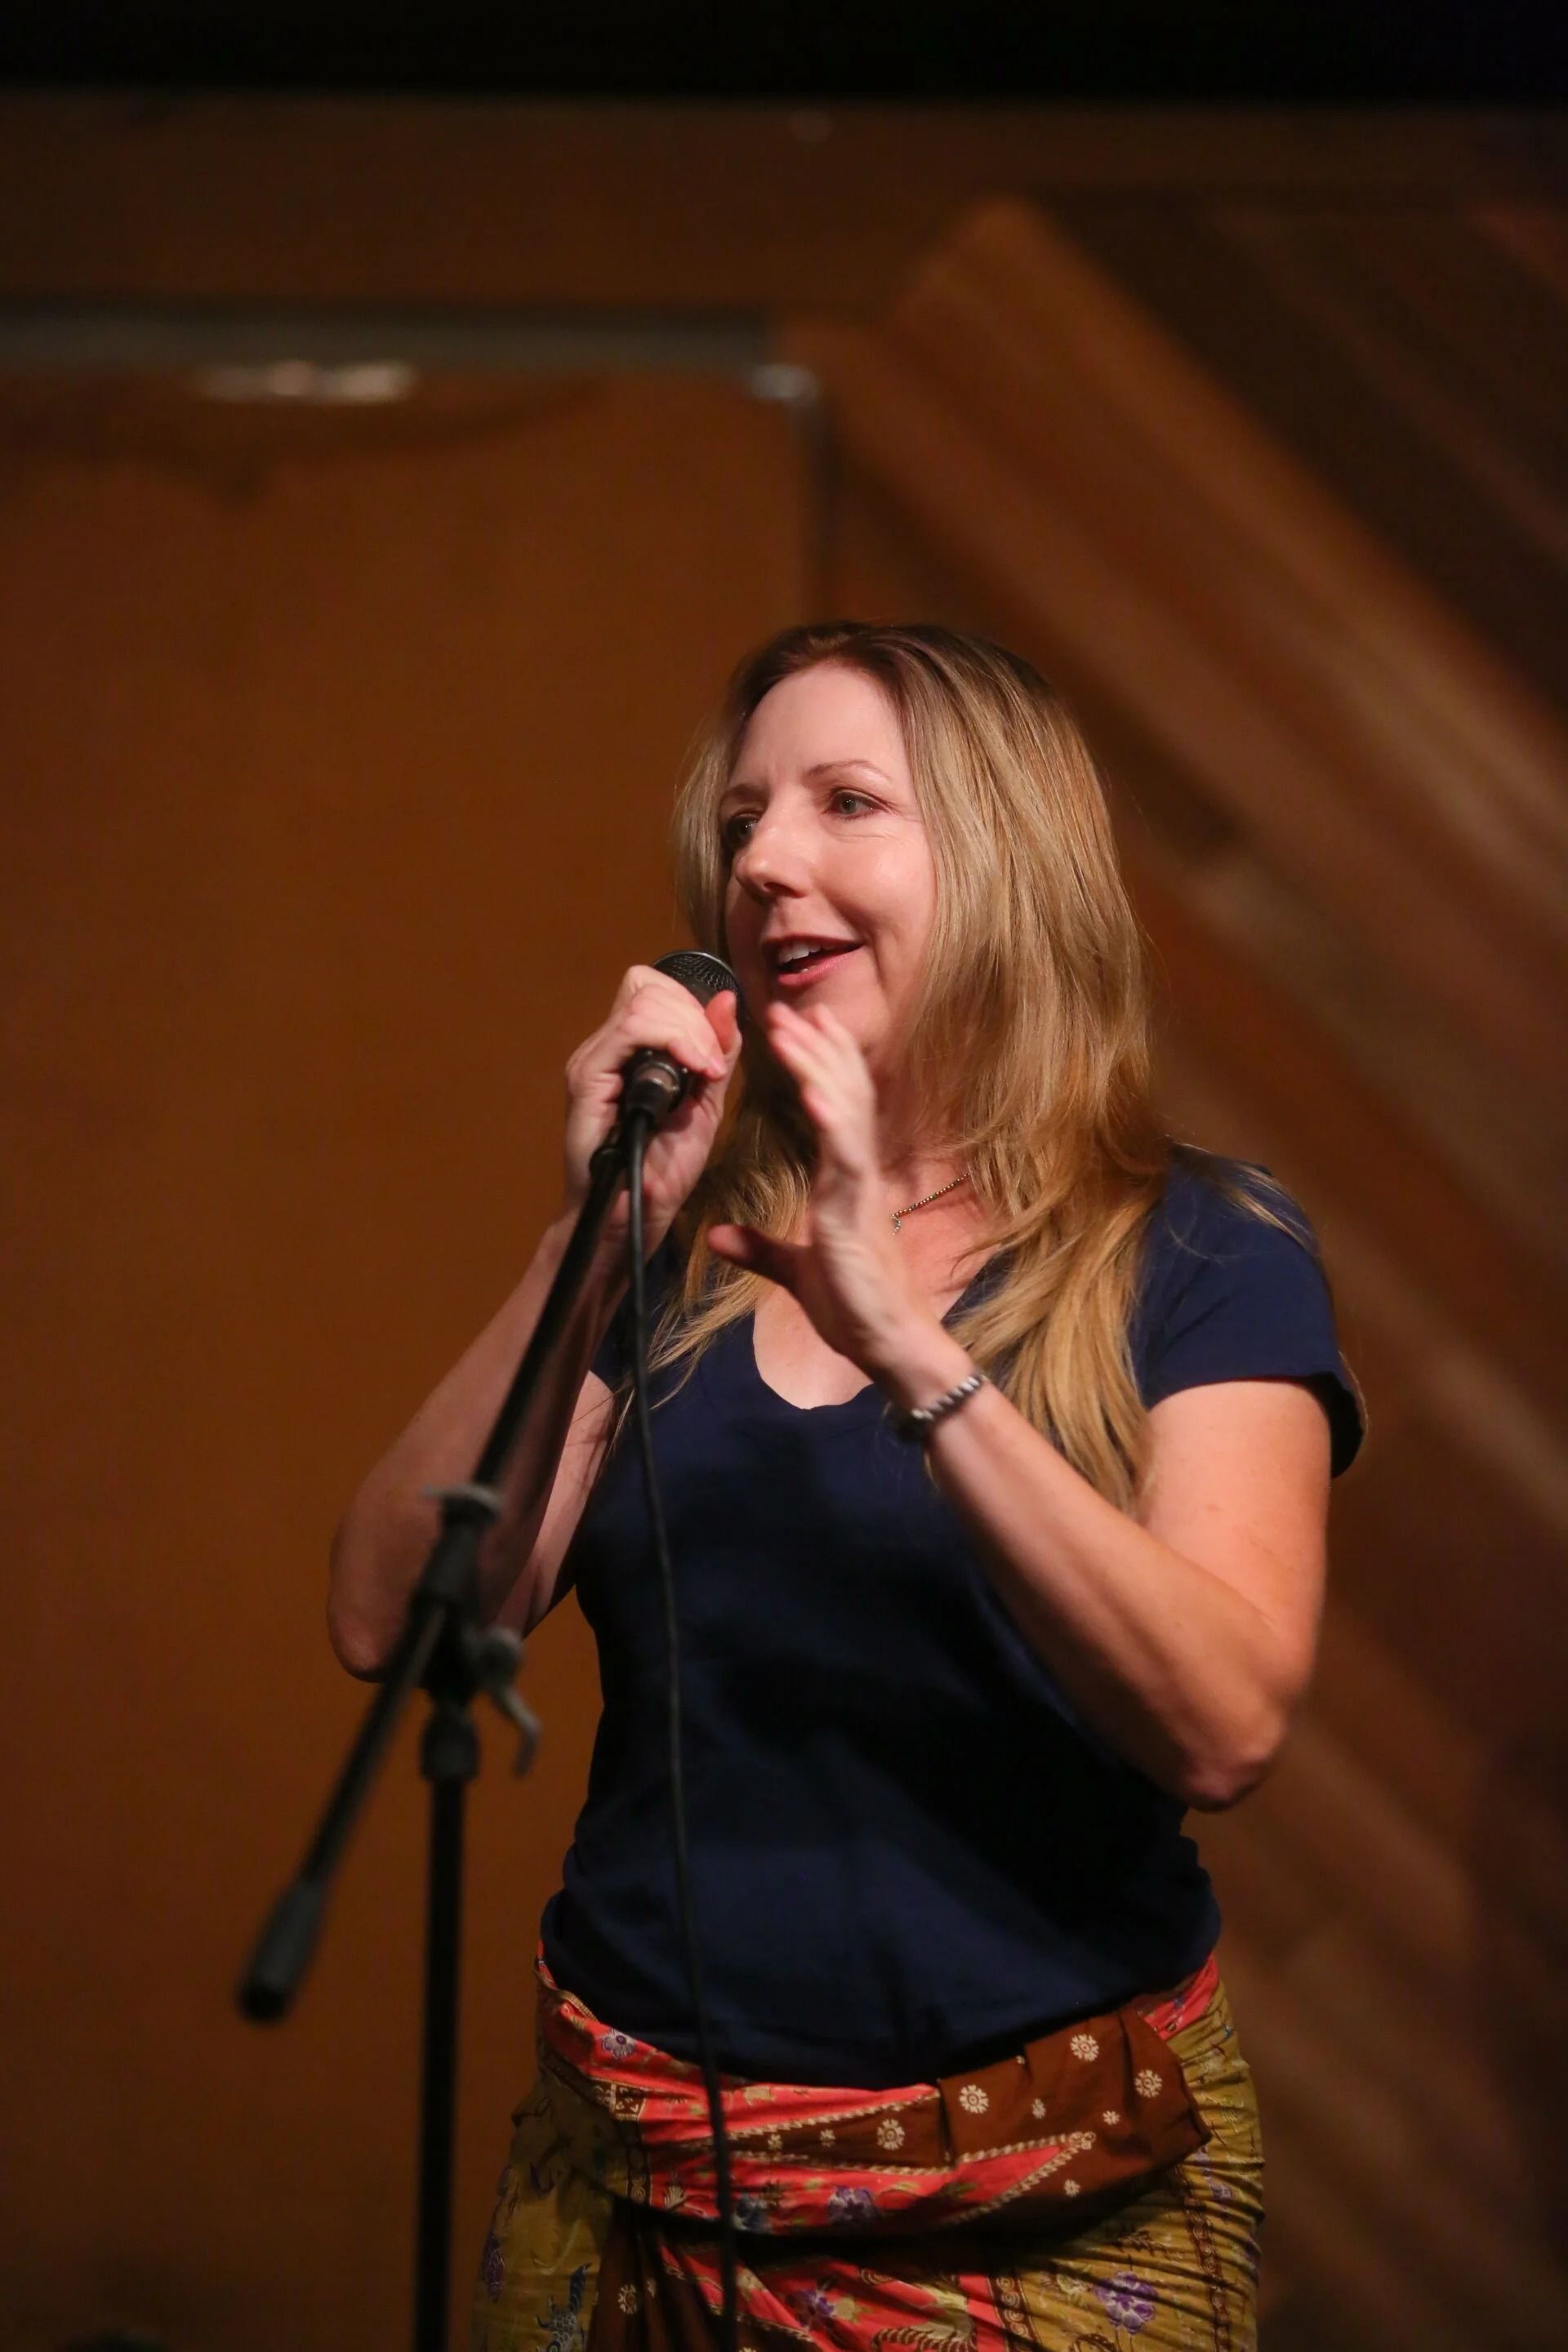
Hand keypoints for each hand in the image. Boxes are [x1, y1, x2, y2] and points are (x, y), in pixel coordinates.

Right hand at [563, 966, 741, 1255]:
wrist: (637, 1214)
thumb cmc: (664, 1169)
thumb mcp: (705, 1102)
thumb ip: (716, 1052)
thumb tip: (726, 1000)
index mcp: (629, 1050)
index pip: (656, 989)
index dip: (692, 1004)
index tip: (717, 1049)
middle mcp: (606, 1048)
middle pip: (649, 987)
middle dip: (696, 1017)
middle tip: (714, 1064)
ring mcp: (593, 1061)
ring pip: (642, 1001)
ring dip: (689, 1029)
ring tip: (706, 1071)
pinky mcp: (587, 1079)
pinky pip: (628, 1031)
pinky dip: (672, 1040)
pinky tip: (694, 1072)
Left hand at [706, 1001, 927, 1372]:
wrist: (888, 1348)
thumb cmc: (856, 1311)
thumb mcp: (796, 1274)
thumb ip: (761, 1249)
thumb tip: (718, 1236)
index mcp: (842, 1184)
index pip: (834, 1110)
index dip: (819, 1067)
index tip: (799, 1029)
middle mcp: (855, 1177)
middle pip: (842, 1097)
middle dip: (818, 1051)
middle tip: (790, 1008)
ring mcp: (860, 1193)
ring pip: (846, 1114)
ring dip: (820, 1068)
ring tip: (797, 1028)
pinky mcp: (857, 1216)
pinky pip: (846, 1161)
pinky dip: (834, 1124)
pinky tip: (817, 1093)